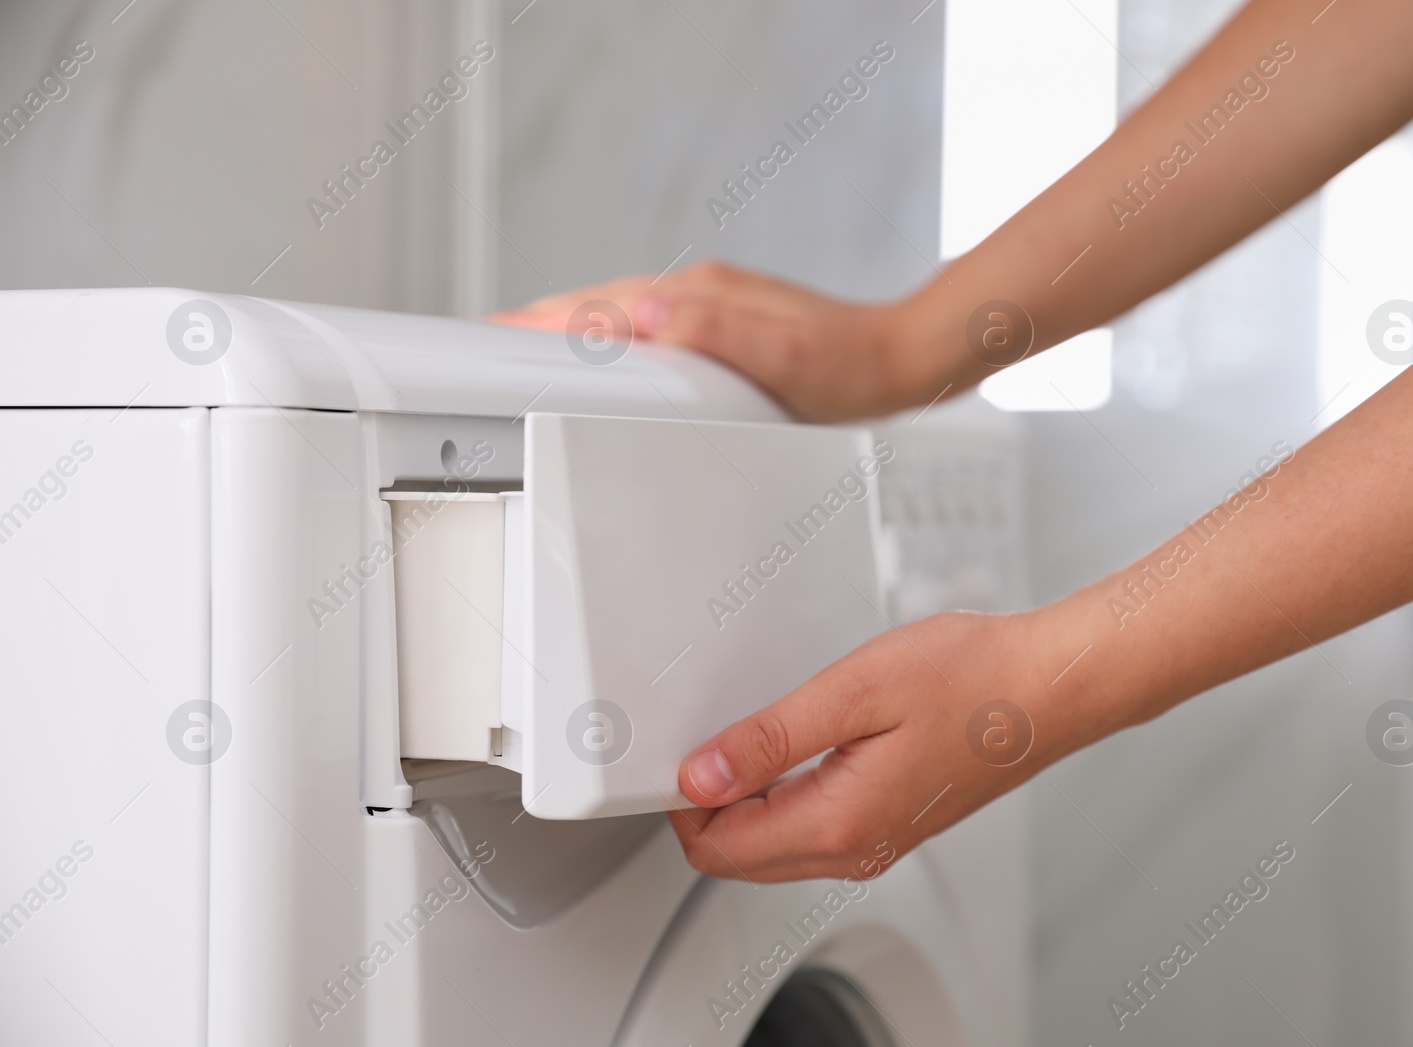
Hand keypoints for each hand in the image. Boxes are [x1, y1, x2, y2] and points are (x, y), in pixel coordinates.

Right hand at [491, 260, 933, 421]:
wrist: (903, 360)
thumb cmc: (849, 370)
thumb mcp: (783, 358)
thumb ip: (713, 332)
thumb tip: (644, 313)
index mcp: (700, 297)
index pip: (599, 306)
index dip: (542, 322)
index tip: (492, 333)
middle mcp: (700, 291)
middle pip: (599, 302)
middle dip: (541, 320)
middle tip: (489, 342)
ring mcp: (713, 304)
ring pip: (622, 309)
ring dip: (574, 325)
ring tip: (530, 347)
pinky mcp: (728, 322)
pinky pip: (650, 323)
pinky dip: (614, 336)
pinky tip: (612, 355)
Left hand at [667, 605, 1103, 882]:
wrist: (1049, 689)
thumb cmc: (972, 680)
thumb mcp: (854, 691)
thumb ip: (769, 741)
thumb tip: (699, 777)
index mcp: (840, 823)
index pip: (717, 850)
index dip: (683, 800)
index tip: (686, 746)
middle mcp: (856, 850)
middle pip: (737, 859)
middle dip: (705, 807)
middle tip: (708, 736)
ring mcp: (876, 843)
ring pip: (771, 849)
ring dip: (743, 803)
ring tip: (749, 735)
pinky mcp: (891, 825)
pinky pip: (809, 832)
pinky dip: (782, 799)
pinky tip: (792, 747)